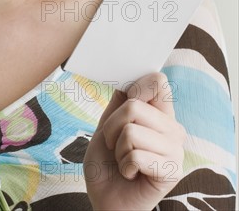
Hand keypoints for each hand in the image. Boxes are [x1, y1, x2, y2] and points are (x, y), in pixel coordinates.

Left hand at [84, 72, 186, 209]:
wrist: (107, 199)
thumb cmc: (107, 164)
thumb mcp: (106, 128)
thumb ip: (118, 105)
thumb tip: (126, 81)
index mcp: (159, 114)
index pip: (158, 82)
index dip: (136, 86)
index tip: (125, 101)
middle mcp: (172, 129)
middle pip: (135, 106)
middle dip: (112, 126)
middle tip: (115, 144)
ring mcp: (175, 150)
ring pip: (132, 131)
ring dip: (118, 149)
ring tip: (124, 161)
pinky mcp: (171, 170)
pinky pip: (135, 155)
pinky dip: (125, 165)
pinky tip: (131, 174)